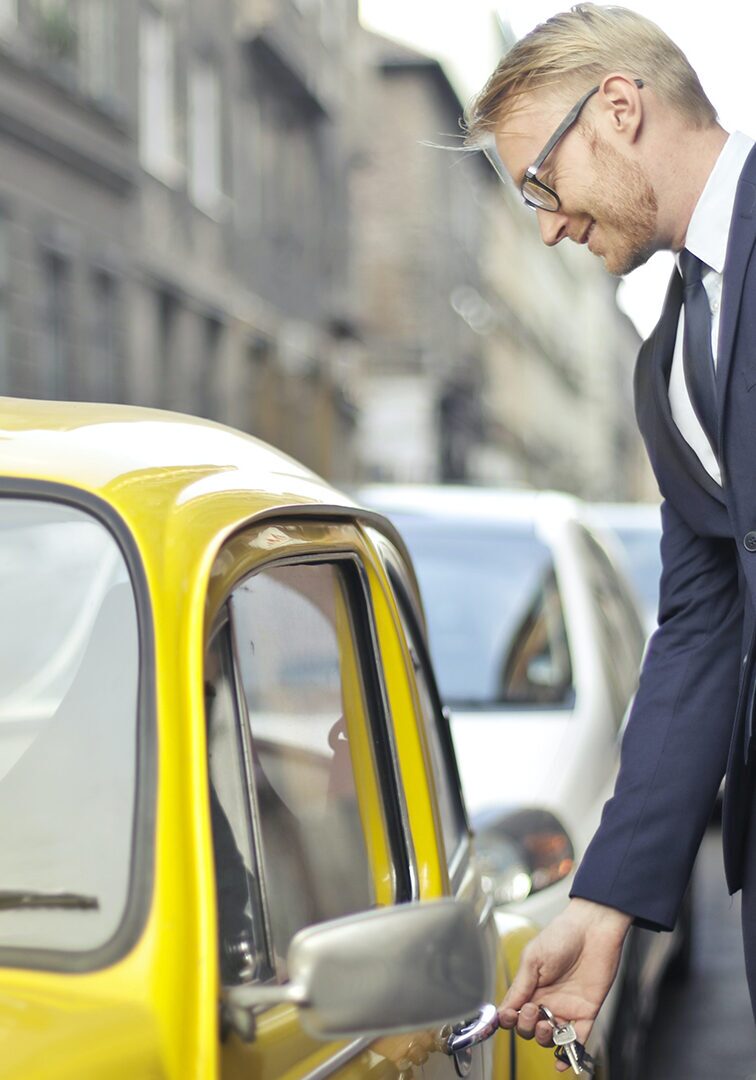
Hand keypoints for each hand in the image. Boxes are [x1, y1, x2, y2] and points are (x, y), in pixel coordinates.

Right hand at [498, 898, 631, 1071]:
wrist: (593, 929)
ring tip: (547, 1024)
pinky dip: (569, 1054)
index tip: (508, 1017)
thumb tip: (505, 1008)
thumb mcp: (533, 958)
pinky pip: (577, 1040)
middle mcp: (546, 1000)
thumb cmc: (562, 935)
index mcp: (531, 986)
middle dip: (527, 1026)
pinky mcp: (586, 1013)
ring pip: (550, 1037)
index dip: (509, 1019)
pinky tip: (561, 1062)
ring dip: (545, 1038)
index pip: (514, 1011)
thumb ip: (521, 986)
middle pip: (530, 1028)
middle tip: (533, 1010)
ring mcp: (566, 1008)